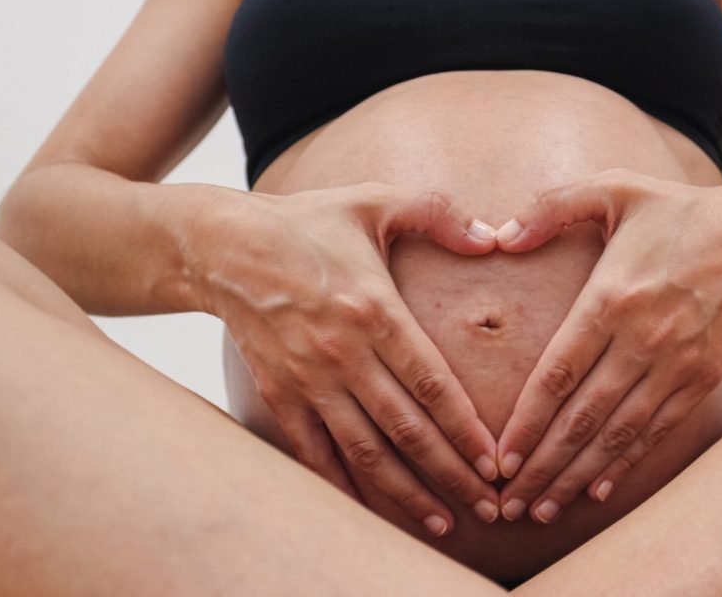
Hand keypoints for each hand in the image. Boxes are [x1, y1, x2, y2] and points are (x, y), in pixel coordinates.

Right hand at [199, 181, 502, 535]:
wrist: (223, 247)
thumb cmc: (309, 222)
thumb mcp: (375, 200)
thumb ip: (439, 214)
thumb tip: (493, 235)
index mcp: (374, 310)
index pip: (432, 384)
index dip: (467, 429)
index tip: (497, 462)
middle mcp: (342, 354)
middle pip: (407, 429)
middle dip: (452, 474)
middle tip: (490, 506)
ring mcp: (307, 380)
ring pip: (365, 452)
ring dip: (406, 493)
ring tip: (443, 522)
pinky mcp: (279, 395)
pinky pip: (315, 452)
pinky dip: (345, 485)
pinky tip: (374, 511)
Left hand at [493, 168, 721, 522]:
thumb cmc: (677, 212)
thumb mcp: (615, 189)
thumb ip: (551, 207)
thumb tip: (498, 236)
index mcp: (612, 298)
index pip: (558, 375)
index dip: (526, 423)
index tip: (499, 458)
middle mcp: (643, 339)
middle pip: (582, 417)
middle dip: (542, 465)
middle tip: (510, 503)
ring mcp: (676, 364)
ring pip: (618, 433)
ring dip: (578, 475)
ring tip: (544, 508)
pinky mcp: (702, 379)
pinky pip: (657, 430)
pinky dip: (626, 464)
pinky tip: (598, 490)